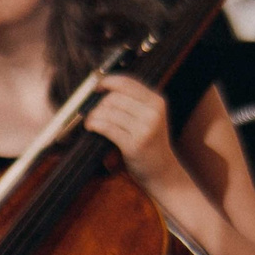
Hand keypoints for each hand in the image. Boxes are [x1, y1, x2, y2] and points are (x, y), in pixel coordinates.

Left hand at [83, 75, 184, 198]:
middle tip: (92, 111)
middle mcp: (153, 112)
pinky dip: (95, 125)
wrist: (163, 172)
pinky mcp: (134, 144)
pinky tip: (91, 127)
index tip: (95, 86)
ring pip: (108, 111)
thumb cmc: (151, 143)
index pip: (127, 82)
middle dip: (99, 103)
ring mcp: (145, 128)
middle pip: (114, 97)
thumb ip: (133, 102)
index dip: (107, 82)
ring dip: (94, 115)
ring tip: (90, 121)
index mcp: (157, 101)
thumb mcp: (150, 117)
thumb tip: (101, 88)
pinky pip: (107, 127)